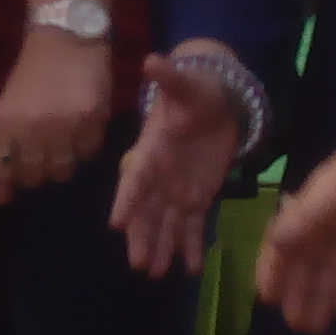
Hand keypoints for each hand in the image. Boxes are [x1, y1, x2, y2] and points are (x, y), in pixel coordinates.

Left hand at [0, 29, 116, 201]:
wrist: (66, 39)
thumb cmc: (33, 75)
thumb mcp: (9, 109)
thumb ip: (4, 152)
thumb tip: (3, 200)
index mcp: (4, 123)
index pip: (2, 171)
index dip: (11, 177)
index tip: (20, 169)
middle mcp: (31, 129)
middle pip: (34, 177)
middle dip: (38, 171)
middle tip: (45, 153)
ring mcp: (64, 126)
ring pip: (63, 171)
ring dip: (63, 162)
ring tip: (64, 140)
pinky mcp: (92, 120)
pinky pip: (89, 154)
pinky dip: (86, 147)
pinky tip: (82, 128)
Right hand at [110, 59, 244, 276]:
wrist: (218, 101)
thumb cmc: (197, 91)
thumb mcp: (186, 84)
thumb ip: (170, 78)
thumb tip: (153, 60)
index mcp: (152, 150)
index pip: (136, 177)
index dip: (127, 199)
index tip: (116, 223)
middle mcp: (160, 176)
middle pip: (147, 211)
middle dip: (142, 236)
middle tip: (138, 263)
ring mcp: (177, 189)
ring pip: (166, 223)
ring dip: (161, 247)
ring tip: (156, 274)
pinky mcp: (198, 197)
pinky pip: (193, 225)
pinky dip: (191, 245)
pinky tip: (190, 268)